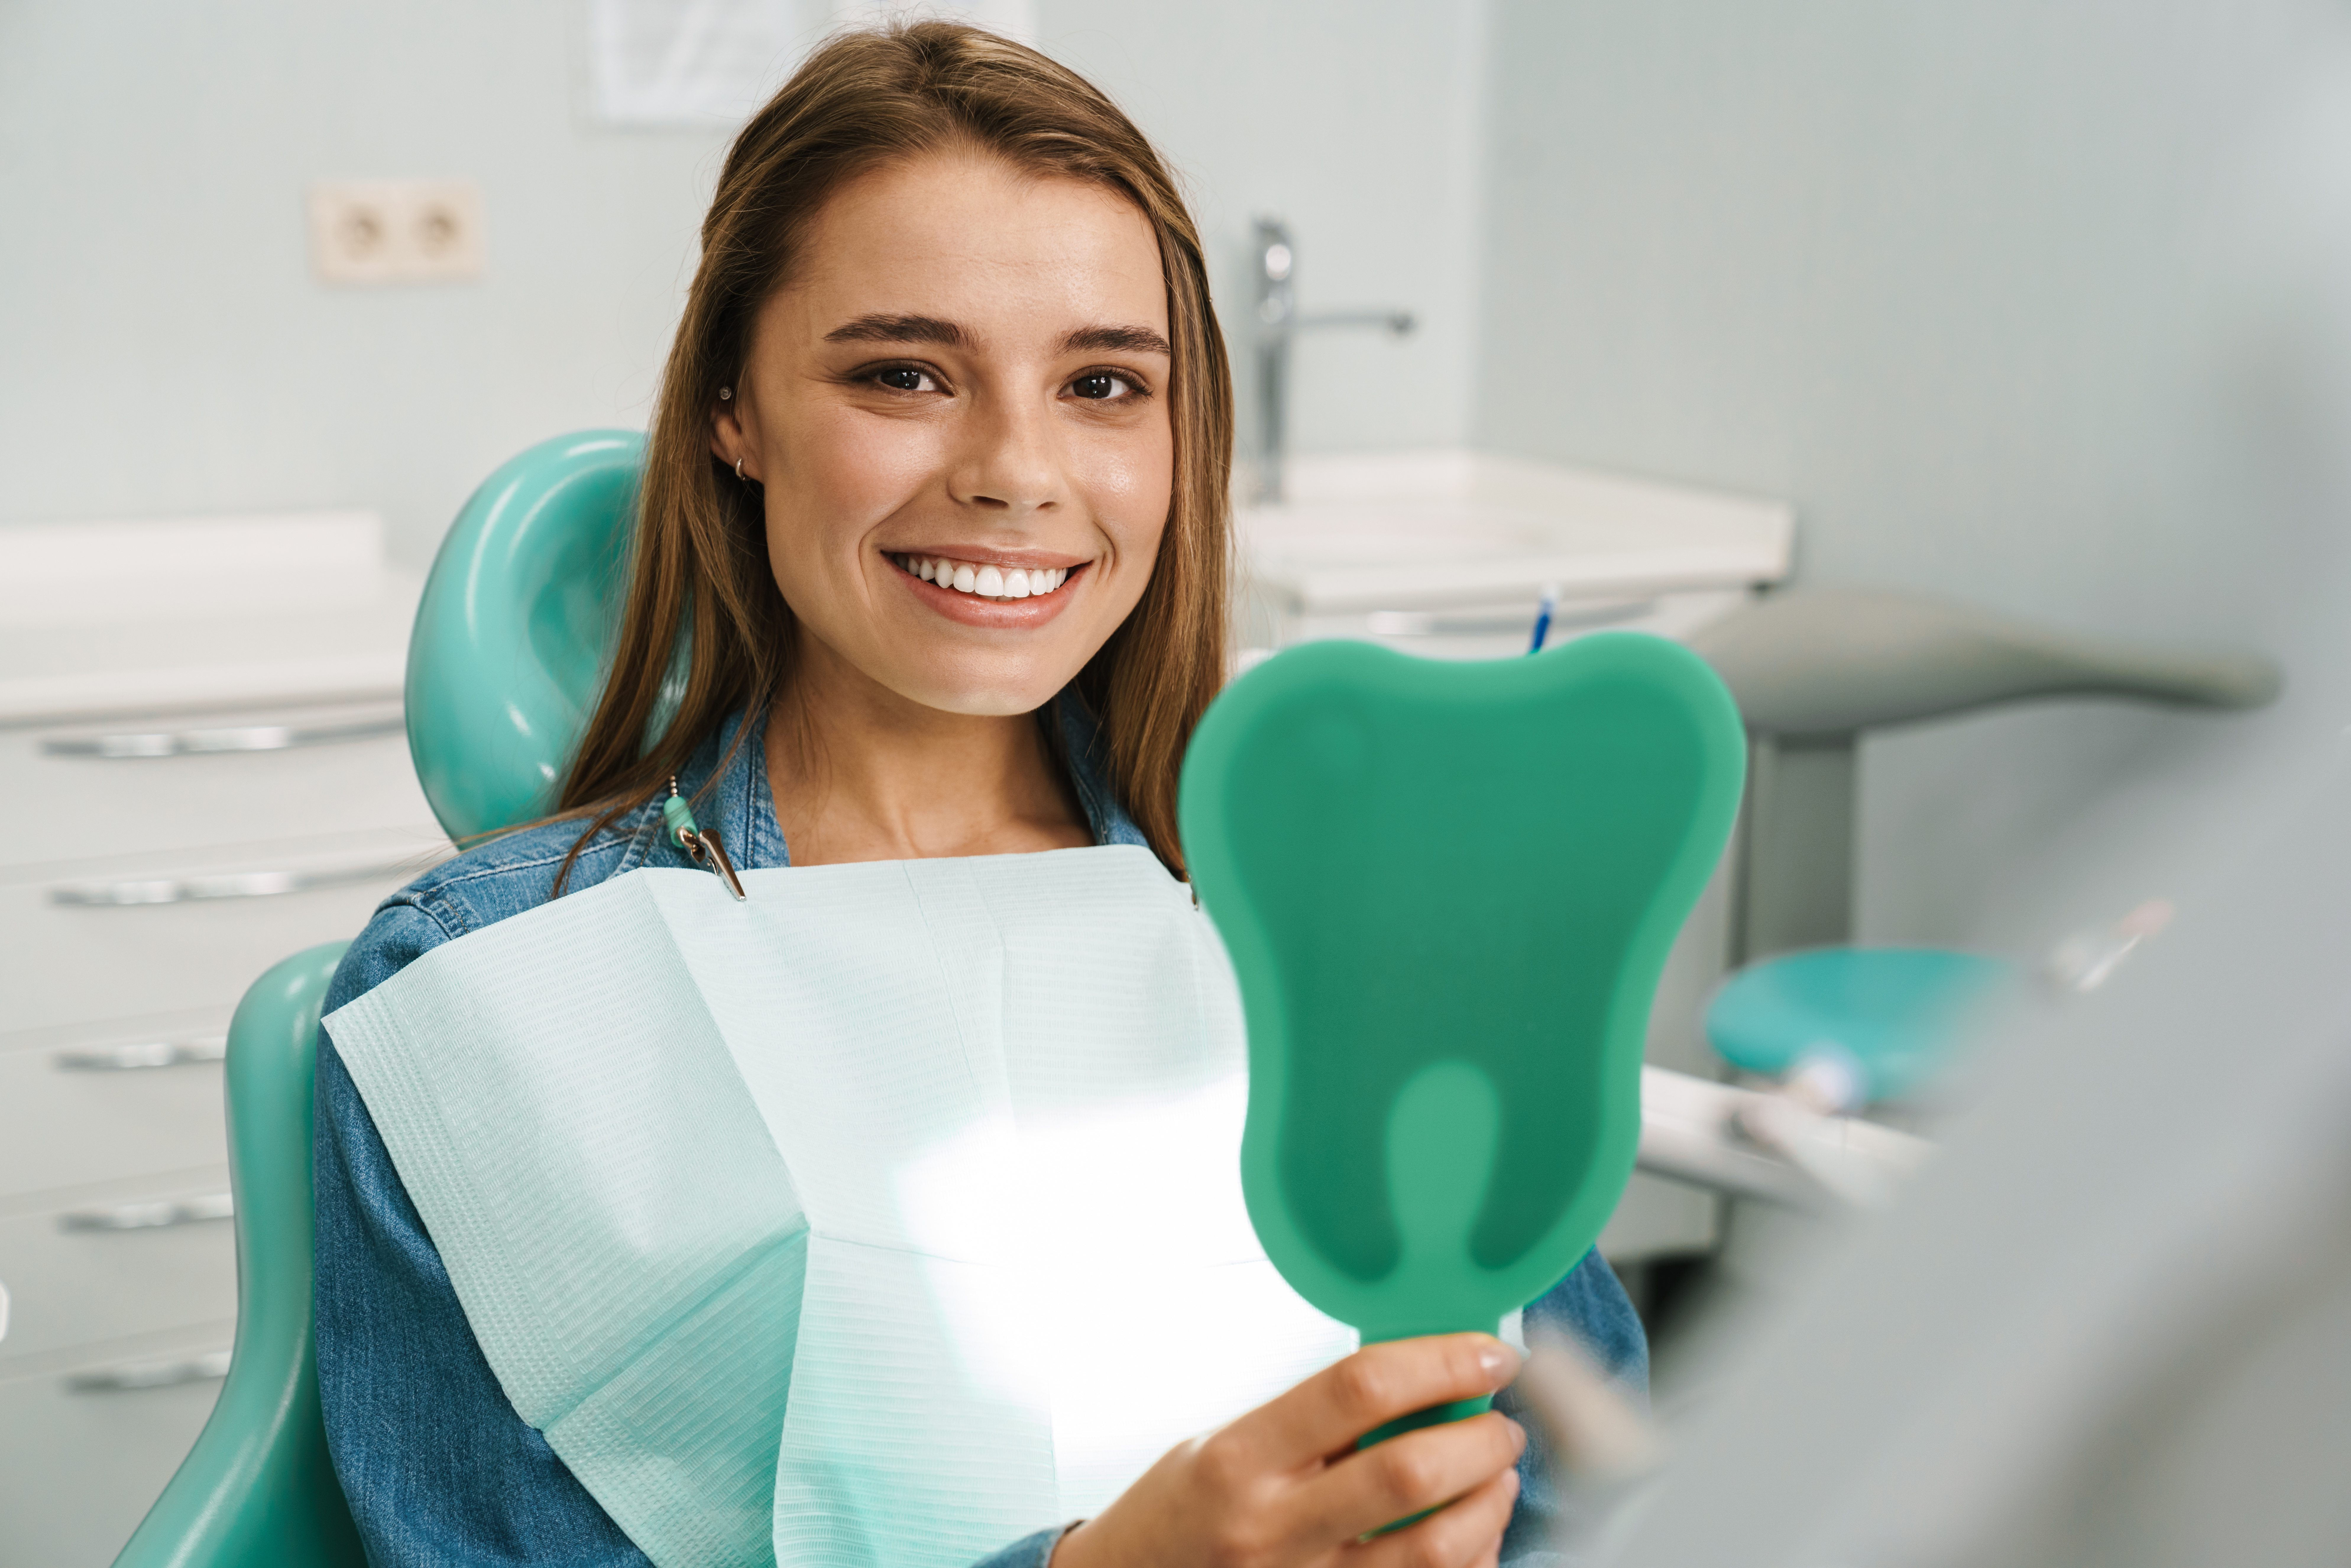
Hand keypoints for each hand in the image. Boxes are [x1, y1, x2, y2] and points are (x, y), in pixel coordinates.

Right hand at [1050, 1333, 1525, 1567]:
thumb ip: (1312, 1422)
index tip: (1486, 1352)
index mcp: (1241, 1460)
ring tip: (1499, 1475)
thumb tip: (1418, 1382)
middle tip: (1502, 1420)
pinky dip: (1472, 1559)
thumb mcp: (1225, 1444)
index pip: (1358, 1388)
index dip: (1439, 1362)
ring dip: (1489, 1504)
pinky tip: (1475, 1532)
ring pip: (1435, 1548)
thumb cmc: (1183, 1512)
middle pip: (1409, 1473)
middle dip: (1480, 1439)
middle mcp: (1272, 1528)